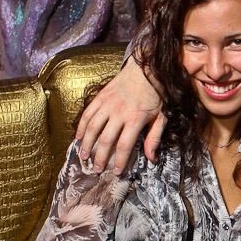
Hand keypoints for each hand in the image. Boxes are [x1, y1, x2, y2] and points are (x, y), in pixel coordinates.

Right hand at [75, 56, 165, 173]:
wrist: (147, 68)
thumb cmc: (157, 94)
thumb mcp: (162, 117)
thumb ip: (154, 137)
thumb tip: (151, 158)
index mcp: (136, 119)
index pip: (125, 145)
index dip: (119, 161)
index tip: (116, 172)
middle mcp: (119, 113)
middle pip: (106, 140)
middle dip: (100, 157)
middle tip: (96, 169)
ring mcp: (108, 104)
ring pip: (93, 127)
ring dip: (87, 144)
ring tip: (83, 157)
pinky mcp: (100, 97)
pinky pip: (87, 114)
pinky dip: (81, 126)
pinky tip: (79, 137)